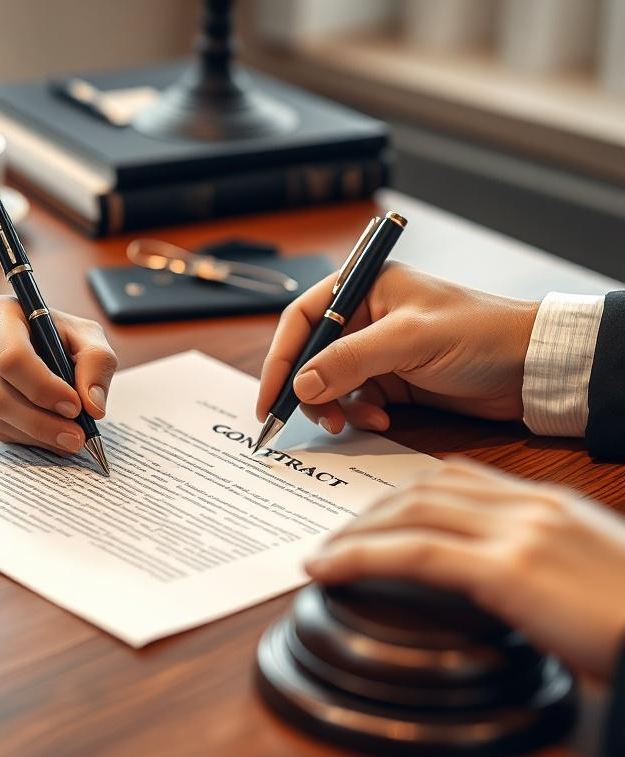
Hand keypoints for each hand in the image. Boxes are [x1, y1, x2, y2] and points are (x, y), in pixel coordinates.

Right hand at [0, 296, 117, 453]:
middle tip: (78, 434)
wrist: (51, 345)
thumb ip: (97, 363)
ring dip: (41, 434)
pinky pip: (3, 429)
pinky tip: (57, 434)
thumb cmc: (66, 336)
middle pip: (0, 395)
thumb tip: (92, 406)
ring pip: (1, 418)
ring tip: (74, 437)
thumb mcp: (89, 337)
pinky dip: (34, 438)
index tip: (74, 405)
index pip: (12, 358)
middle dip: (42, 421)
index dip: (43, 387)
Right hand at [257, 262, 539, 433]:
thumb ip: (349, 361)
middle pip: (311, 355)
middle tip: (314, 418)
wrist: (533, 367)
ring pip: (330, 382)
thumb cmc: (480, 334)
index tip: (269, 397)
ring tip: (348, 421)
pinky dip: (359, 413)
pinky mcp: (393, 379)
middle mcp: (365, 316)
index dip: (280, 358)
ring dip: (333, 405)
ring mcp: (378, 350)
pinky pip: (356, 399)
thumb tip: (300, 386)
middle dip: (307, 389)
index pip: (302, 320)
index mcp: (364, 288)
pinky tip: (380, 418)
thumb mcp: (409, 342)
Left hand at [305, 460, 624, 678]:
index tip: (374, 516)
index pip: (456, 478)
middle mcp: (529, 507)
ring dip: (356, 532)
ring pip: (411, 513)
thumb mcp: (585, 574)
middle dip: (372, 511)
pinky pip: (412, 554)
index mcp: (548, 504)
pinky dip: (360, 557)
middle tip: (337, 535)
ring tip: (323, 555)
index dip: (404, 494)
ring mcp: (519, 533)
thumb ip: (537, 562)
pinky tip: (329, 568)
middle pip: (425, 488)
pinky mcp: (510, 569)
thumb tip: (497, 581)